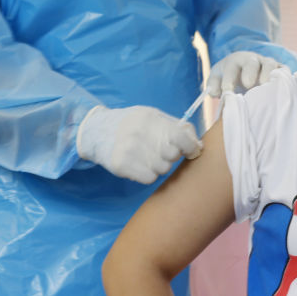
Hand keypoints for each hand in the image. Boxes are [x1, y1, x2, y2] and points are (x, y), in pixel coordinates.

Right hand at [76, 105, 201, 183]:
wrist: (97, 130)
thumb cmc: (133, 124)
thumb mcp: (153, 116)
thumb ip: (177, 127)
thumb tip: (199, 146)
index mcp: (150, 118)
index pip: (180, 136)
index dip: (190, 146)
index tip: (191, 150)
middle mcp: (139, 133)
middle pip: (172, 156)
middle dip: (171, 156)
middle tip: (161, 151)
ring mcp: (128, 149)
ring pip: (162, 169)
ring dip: (159, 166)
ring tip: (148, 157)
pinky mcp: (120, 165)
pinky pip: (149, 178)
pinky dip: (149, 175)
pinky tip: (141, 165)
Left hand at [206, 51, 286, 96]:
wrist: (246, 69)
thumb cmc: (230, 76)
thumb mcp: (217, 77)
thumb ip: (213, 84)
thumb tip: (214, 93)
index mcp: (236, 61)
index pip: (231, 68)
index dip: (229, 79)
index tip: (227, 92)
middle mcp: (253, 60)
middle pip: (252, 63)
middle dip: (250, 72)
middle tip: (247, 84)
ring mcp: (268, 64)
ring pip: (270, 65)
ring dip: (268, 74)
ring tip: (264, 85)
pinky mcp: (280, 70)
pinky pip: (284, 71)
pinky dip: (284, 78)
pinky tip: (281, 89)